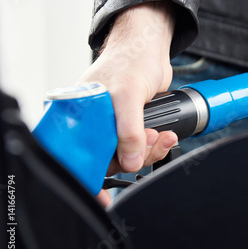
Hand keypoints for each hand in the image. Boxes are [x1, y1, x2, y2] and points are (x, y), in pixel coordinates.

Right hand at [77, 1, 177, 204]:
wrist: (150, 49)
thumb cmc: (130, 60)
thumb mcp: (127, 95)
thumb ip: (127, 130)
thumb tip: (129, 160)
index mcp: (80, 116)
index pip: (80, 155)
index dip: (90, 176)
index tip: (101, 198)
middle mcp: (94, 123)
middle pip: (108, 159)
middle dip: (134, 157)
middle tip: (151, 142)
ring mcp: (113, 125)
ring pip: (128, 155)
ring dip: (150, 150)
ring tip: (163, 135)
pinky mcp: (132, 125)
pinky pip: (142, 146)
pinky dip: (156, 144)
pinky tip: (166, 135)